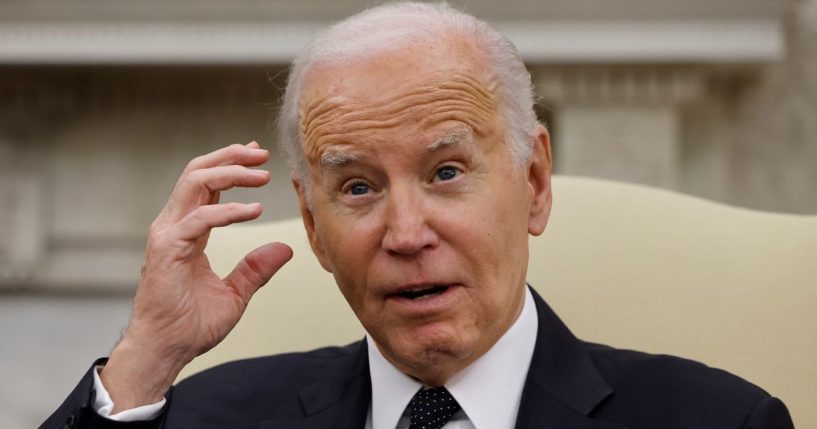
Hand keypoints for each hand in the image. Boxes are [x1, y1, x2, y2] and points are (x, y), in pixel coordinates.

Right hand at [101, 142, 292, 411]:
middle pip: (198, 172)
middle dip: (230, 156)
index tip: (257, 158)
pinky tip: (255, 211)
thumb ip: (255, 269)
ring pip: (195, 183)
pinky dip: (229, 211)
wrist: (166, 349)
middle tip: (261, 152)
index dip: (230, 166)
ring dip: (230, 172)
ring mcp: (168, 234)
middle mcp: (174, 225)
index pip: (206, 185)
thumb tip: (283, 249)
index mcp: (187, 230)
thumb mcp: (235, 294)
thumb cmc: (190, 325)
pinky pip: (200, 218)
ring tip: (261, 174)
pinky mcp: (167, 248)